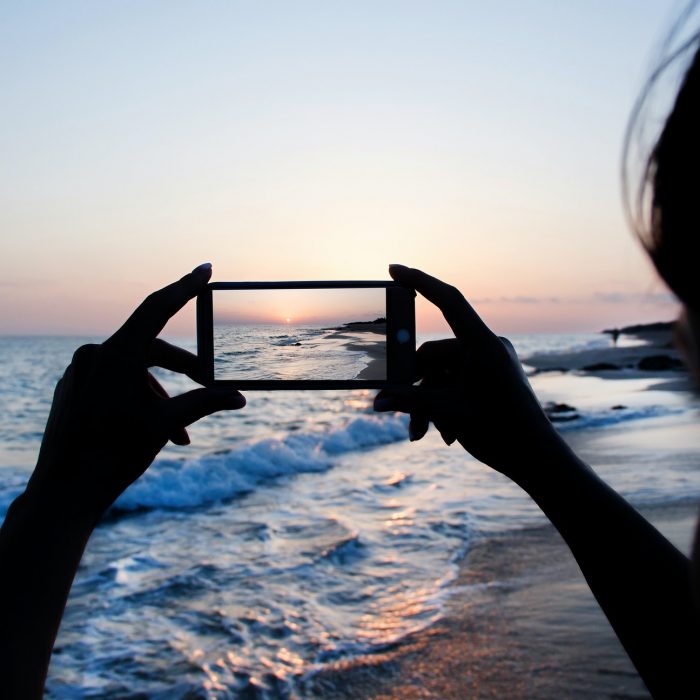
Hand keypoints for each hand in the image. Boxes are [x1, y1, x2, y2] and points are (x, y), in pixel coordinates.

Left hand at [25, 264, 245, 522]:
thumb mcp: (165, 425)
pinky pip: (114, 381)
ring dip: (161, 393)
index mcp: (115, 355)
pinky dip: (138, 397)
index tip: (206, 269)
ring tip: (178, 429)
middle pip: (150, 346)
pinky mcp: (73, 389)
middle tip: (205, 383)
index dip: (185, 287)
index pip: (156, 308)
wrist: (62, 494)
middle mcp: (94, 355)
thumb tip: (240, 398)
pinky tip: (149, 428)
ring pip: (133, 368)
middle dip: (181, 368)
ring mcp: (80, 372)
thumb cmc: (112, 457)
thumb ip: (205, 404)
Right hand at [374, 265, 561, 482]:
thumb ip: (409, 402)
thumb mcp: (449, 414)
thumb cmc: (502, 434)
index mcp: (483, 345)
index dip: (419, 281)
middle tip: (412, 423)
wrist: (539, 460)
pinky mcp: (490, 376)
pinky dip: (445, 404)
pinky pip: (456, 381)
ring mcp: (489, 361)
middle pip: (433, 356)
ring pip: (441, 374)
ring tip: (425, 433)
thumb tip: (375, 401)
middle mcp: (487, 347)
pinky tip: (444, 432)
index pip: (448, 300)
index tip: (393, 269)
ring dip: (430, 403)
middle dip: (418, 390)